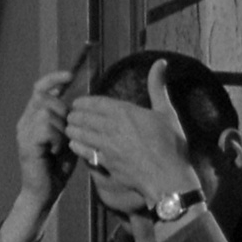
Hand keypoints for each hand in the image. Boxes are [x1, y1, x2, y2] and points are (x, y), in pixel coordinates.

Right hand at [14, 70, 79, 208]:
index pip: (40, 88)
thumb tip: (77, 101)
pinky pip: (46, 128)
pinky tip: (55, 151)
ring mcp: (23, 131)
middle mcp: (25, 120)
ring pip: (47, 112)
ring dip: (61, 129)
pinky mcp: (26, 143)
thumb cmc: (57, 166)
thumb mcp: (66, 137)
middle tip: (66, 135)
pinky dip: (56, 139)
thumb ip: (67, 120)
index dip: (53, 79)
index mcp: (33, 117)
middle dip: (63, 113)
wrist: (44, 192)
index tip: (70, 75)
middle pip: (47, 99)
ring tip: (60, 146)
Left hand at [64, 59, 200, 206]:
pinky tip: (75, 145)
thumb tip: (160, 62)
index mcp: (124, 112)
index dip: (83, 102)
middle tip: (71, 116)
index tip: (78, 103)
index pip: (94, 102)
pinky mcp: (104, 162)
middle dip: (74, 115)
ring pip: (78, 133)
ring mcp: (105, 145)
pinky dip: (77, 147)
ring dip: (72, 130)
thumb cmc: (171, 146)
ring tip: (70, 128)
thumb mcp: (167, 113)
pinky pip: (82, 151)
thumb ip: (157, 87)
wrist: (169, 179)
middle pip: (82, 116)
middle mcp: (111, 126)